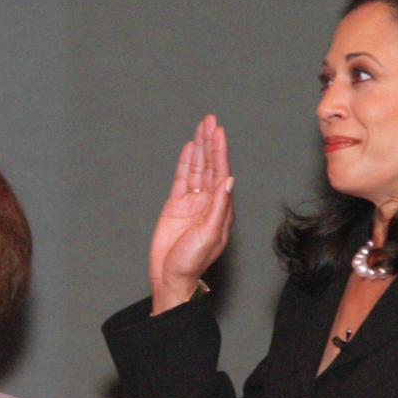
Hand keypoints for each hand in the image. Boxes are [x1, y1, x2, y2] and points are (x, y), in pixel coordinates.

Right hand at [148, 114, 233, 312]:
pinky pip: (182, 179)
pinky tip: (189, 149)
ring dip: (199, 148)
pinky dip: (185, 163)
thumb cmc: (192, 263)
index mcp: (220, 208)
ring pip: (196, 169)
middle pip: (210, 165)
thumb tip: (228, 181)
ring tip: (200, 128)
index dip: (220, 151)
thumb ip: (219, 207)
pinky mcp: (175, 206)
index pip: (221, 172)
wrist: (170, 277)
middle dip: (210, 142)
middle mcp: (208, 202)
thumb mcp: (209, 235)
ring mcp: (192, 203)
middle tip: (209, 120)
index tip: (218, 132)